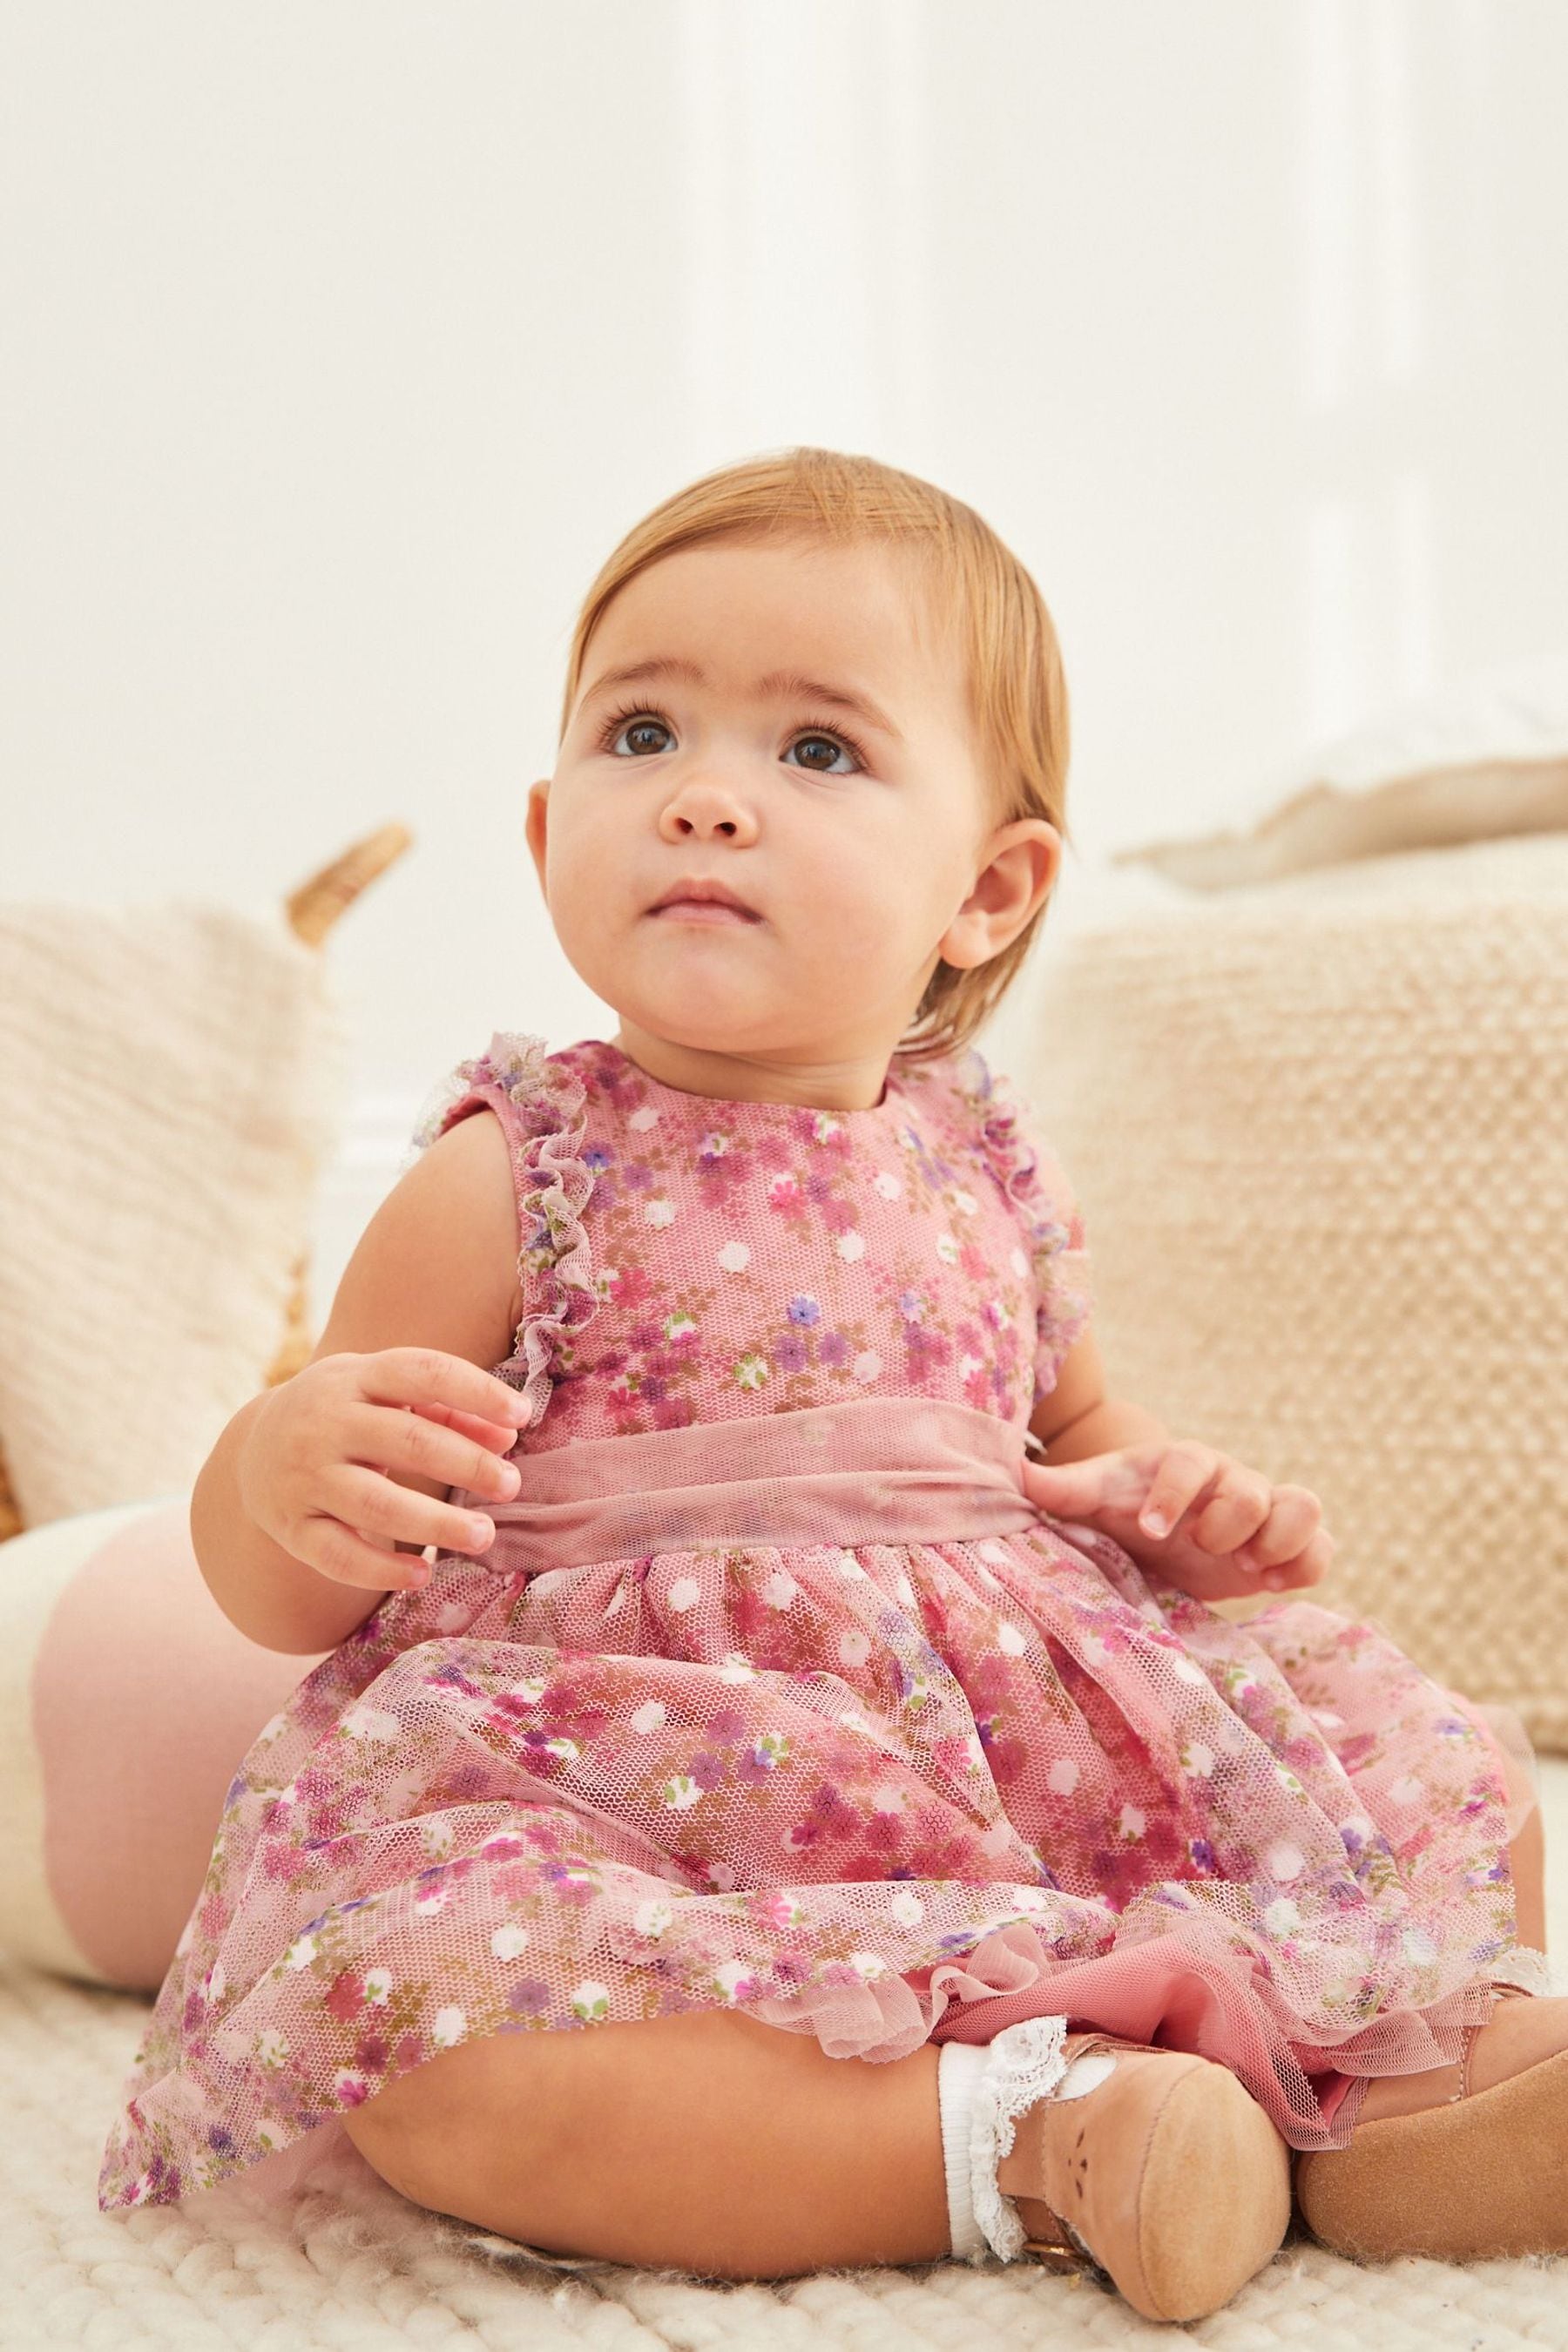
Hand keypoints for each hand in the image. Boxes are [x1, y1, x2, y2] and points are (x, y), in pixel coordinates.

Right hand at [238, 1347, 530, 1591]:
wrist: (255, 1449)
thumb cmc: (349, 1415)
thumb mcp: (388, 1396)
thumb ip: (451, 1411)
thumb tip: (508, 1436)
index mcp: (356, 1376)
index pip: (421, 1371)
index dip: (475, 1391)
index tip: (522, 1416)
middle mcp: (324, 1421)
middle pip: (405, 1440)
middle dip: (466, 1464)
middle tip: (511, 1486)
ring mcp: (303, 1476)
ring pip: (374, 1504)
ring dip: (436, 1524)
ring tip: (484, 1536)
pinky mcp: (291, 1527)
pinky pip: (338, 1555)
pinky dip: (382, 1569)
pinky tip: (423, 1574)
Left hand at [1020, 1439, 1334, 1603]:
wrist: (1161, 1532)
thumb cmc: (1125, 1507)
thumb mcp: (1095, 1498)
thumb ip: (1062, 1489)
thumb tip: (1014, 1475)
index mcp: (1182, 1463)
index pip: (1187, 1461)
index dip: (1173, 1495)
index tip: (1148, 1531)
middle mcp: (1230, 1481)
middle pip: (1250, 1488)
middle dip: (1229, 1522)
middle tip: (1202, 1549)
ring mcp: (1265, 1513)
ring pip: (1303, 1505)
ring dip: (1280, 1538)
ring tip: (1248, 1569)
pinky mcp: (1287, 1547)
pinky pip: (1321, 1548)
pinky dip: (1308, 1565)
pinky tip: (1274, 1586)